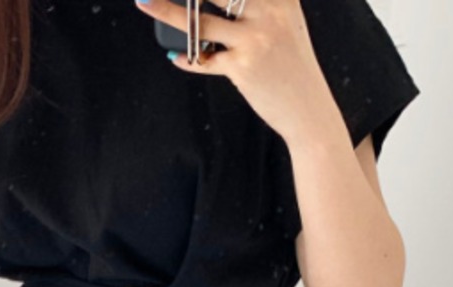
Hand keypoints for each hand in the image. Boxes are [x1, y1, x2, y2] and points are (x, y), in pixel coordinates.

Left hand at [133, 0, 334, 146]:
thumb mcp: (286, 24)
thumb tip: (211, 2)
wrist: (308, 110)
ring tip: (145, 2)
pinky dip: (187, 59)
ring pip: (199, 20)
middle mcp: (269, 10)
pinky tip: (176, 57)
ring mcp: (255, 38)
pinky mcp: (242, 66)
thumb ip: (259, 6)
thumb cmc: (292, 67)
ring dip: (167, 12)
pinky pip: (203, 59)